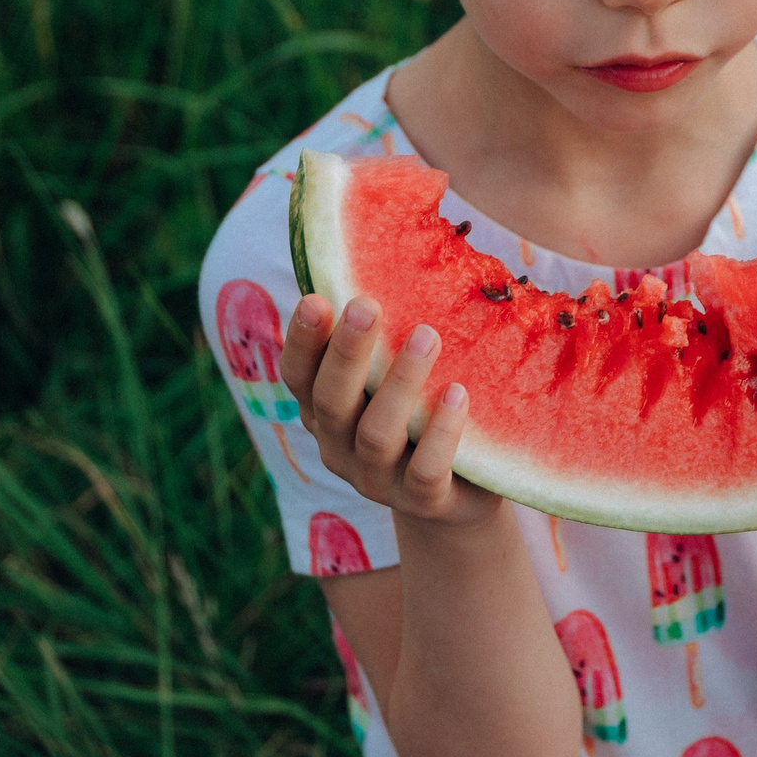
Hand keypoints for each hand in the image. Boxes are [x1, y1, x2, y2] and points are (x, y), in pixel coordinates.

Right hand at [280, 294, 498, 527]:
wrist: (458, 497)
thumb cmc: (418, 417)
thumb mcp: (390, 381)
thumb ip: (380, 340)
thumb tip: (385, 254)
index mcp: (324, 413)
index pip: (297, 377)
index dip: (302, 341)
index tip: (316, 299)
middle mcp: (339, 447)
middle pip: (330, 401)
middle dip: (346, 353)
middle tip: (367, 306)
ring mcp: (379, 480)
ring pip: (376, 433)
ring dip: (400, 382)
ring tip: (427, 335)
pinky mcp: (424, 502)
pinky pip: (427, 470)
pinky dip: (441, 432)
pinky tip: (458, 394)